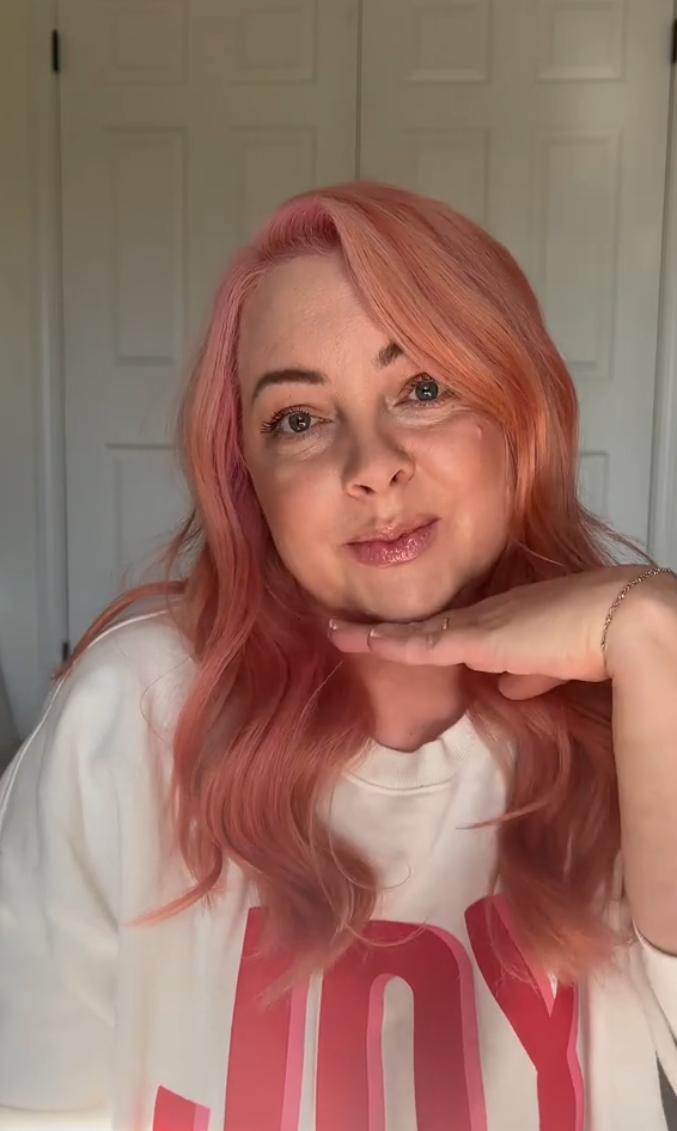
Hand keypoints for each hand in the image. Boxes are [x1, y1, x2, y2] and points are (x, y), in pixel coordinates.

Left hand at [328, 567, 659, 700]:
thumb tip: (509, 686)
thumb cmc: (597, 639)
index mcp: (504, 621)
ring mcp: (478, 625)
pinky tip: (354, 642)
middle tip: (347, 628)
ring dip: (373, 636)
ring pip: (413, 631)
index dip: (418, 632)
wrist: (619, 622)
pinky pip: (417, 643)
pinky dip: (384, 644)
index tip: (391, 635)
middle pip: (424, 625)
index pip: (451, 628)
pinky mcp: (476, 638)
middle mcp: (485, 616)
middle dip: (386, 629)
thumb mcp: (556, 663)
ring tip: (336, 633)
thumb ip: (530, 675)